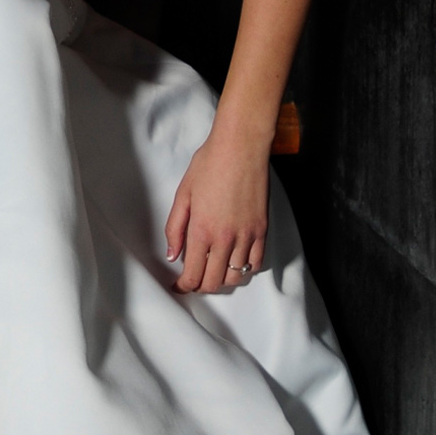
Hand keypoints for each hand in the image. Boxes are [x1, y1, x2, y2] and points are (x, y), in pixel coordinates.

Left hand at [164, 121, 271, 294]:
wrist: (241, 147)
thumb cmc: (210, 164)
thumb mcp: (183, 195)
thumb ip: (175, 228)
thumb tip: (173, 255)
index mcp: (201, 231)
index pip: (192, 275)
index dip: (184, 287)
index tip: (180, 286)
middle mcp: (225, 239)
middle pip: (214, 282)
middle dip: (201, 286)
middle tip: (194, 279)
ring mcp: (246, 236)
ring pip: (236, 277)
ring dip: (222, 280)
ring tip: (214, 271)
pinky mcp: (262, 230)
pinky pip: (256, 262)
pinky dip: (245, 269)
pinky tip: (235, 262)